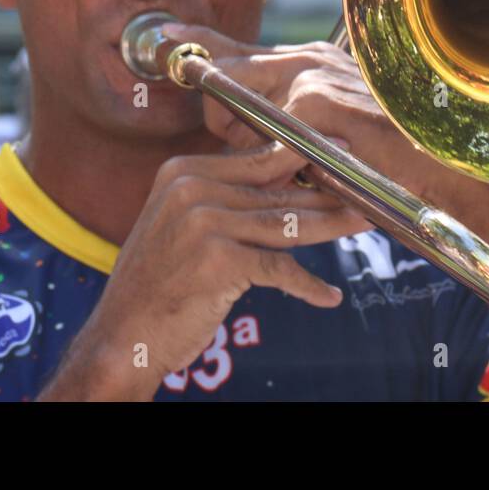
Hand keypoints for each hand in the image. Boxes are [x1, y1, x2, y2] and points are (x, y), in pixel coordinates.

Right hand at [62, 141, 369, 399]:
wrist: (122, 335)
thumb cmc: (159, 282)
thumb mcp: (184, 224)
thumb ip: (227, 199)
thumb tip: (289, 175)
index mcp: (183, 171)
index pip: (258, 158)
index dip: (305, 158)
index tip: (342, 154)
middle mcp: (191, 189)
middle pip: (277, 191)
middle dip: (326, 195)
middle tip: (366, 193)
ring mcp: (203, 223)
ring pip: (286, 224)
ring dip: (331, 227)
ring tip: (362, 223)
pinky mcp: (219, 261)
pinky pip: (279, 269)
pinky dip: (307, 286)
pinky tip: (328, 295)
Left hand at [159, 23, 488, 214]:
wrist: (444, 181)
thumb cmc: (387, 168)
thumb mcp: (327, 142)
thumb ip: (283, 129)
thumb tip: (240, 133)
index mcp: (312, 63)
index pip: (239, 52)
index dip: (200, 48)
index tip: (164, 39)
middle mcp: (310, 60)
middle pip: (228, 78)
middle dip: (225, 118)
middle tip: (272, 151)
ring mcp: (314, 77)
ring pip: (243, 109)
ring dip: (256, 145)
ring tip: (306, 164)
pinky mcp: (318, 102)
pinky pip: (270, 135)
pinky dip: (279, 159)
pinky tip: (312, 171)